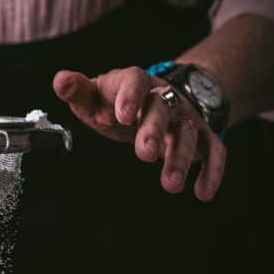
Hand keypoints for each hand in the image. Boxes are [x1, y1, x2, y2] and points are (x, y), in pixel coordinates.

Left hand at [53, 67, 225, 200]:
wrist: (156, 98)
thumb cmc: (117, 102)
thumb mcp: (95, 96)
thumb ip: (78, 91)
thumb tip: (60, 80)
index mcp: (135, 83)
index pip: (134, 81)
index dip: (129, 97)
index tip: (122, 116)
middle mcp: (164, 97)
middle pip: (162, 109)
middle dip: (154, 131)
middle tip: (144, 154)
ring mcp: (184, 116)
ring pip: (186, 133)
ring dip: (180, 159)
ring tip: (170, 185)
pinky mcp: (200, 136)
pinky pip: (213, 151)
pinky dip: (211, 171)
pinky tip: (203, 193)